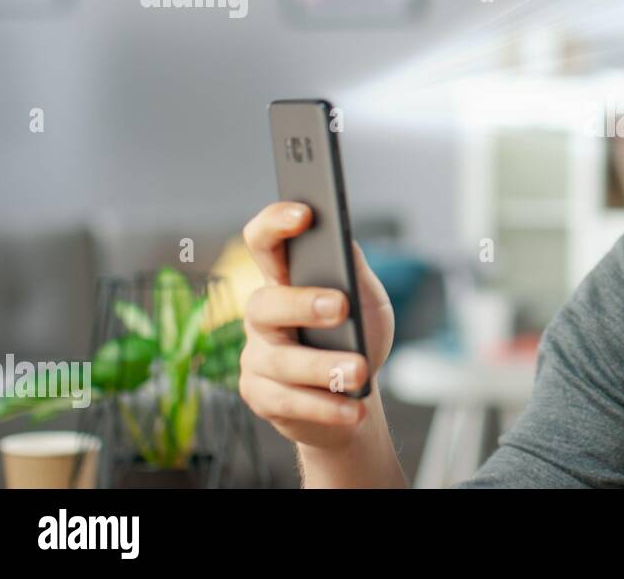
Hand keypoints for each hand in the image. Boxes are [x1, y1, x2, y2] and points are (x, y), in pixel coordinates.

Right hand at [238, 202, 395, 450]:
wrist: (356, 393)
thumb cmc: (357, 336)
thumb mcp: (366, 300)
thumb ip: (353, 271)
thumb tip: (344, 238)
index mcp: (285, 279)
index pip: (264, 242)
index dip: (275, 223)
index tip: (304, 214)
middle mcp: (262, 315)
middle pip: (266, 303)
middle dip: (302, 303)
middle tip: (341, 308)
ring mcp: (256, 357)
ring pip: (281, 360)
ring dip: (324, 367)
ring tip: (360, 371)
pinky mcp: (261, 396)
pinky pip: (288, 402)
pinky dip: (326, 407)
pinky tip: (353, 408)